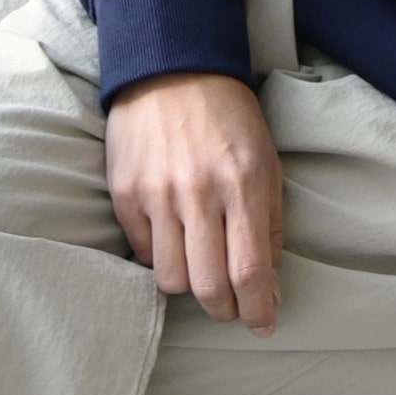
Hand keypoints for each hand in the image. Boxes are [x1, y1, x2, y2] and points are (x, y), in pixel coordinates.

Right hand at [105, 72, 283, 336]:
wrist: (173, 70)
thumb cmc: (230, 118)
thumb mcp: (267, 161)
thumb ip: (270, 222)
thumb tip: (269, 282)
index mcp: (244, 184)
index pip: (251, 270)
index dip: (258, 309)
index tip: (263, 323)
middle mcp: (199, 193)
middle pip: (208, 287)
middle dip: (225, 310)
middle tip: (232, 306)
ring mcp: (157, 194)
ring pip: (171, 279)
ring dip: (190, 285)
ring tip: (201, 267)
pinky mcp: (125, 193)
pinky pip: (143, 253)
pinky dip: (161, 256)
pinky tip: (173, 237)